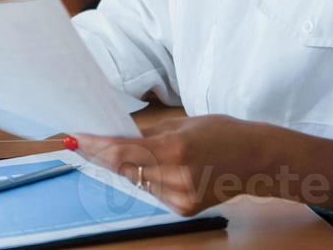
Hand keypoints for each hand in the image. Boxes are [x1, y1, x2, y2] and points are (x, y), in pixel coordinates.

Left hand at [74, 115, 269, 216]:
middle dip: (103, 156)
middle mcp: (176, 176)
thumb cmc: (221, 133)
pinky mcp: (185, 209)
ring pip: (137, 183)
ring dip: (123, 169)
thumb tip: (115, 136)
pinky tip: (146, 169)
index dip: (95, 146)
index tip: (76, 138)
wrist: (255, 159)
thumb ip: (147, 134)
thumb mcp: (181, 123)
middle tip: (84, 143)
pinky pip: (153, 193)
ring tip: (112, 152)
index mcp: (174, 148)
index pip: (121, 152)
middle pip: (124, 169)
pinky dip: (144, 180)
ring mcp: (181, 196)